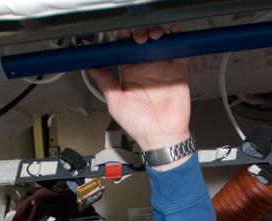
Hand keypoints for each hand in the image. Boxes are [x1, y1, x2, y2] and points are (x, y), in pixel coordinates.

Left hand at [89, 27, 190, 157]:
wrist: (161, 136)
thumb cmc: (139, 125)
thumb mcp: (116, 104)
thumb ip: (106, 84)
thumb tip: (92, 69)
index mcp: (129, 74)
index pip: (125, 49)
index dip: (124, 39)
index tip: (123, 36)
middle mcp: (145, 69)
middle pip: (143, 41)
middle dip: (140, 33)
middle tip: (139, 37)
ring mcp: (162, 69)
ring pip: (160, 42)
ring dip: (157, 33)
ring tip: (153, 36)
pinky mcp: (177, 71)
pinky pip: (179, 51)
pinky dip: (177, 39)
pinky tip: (172, 35)